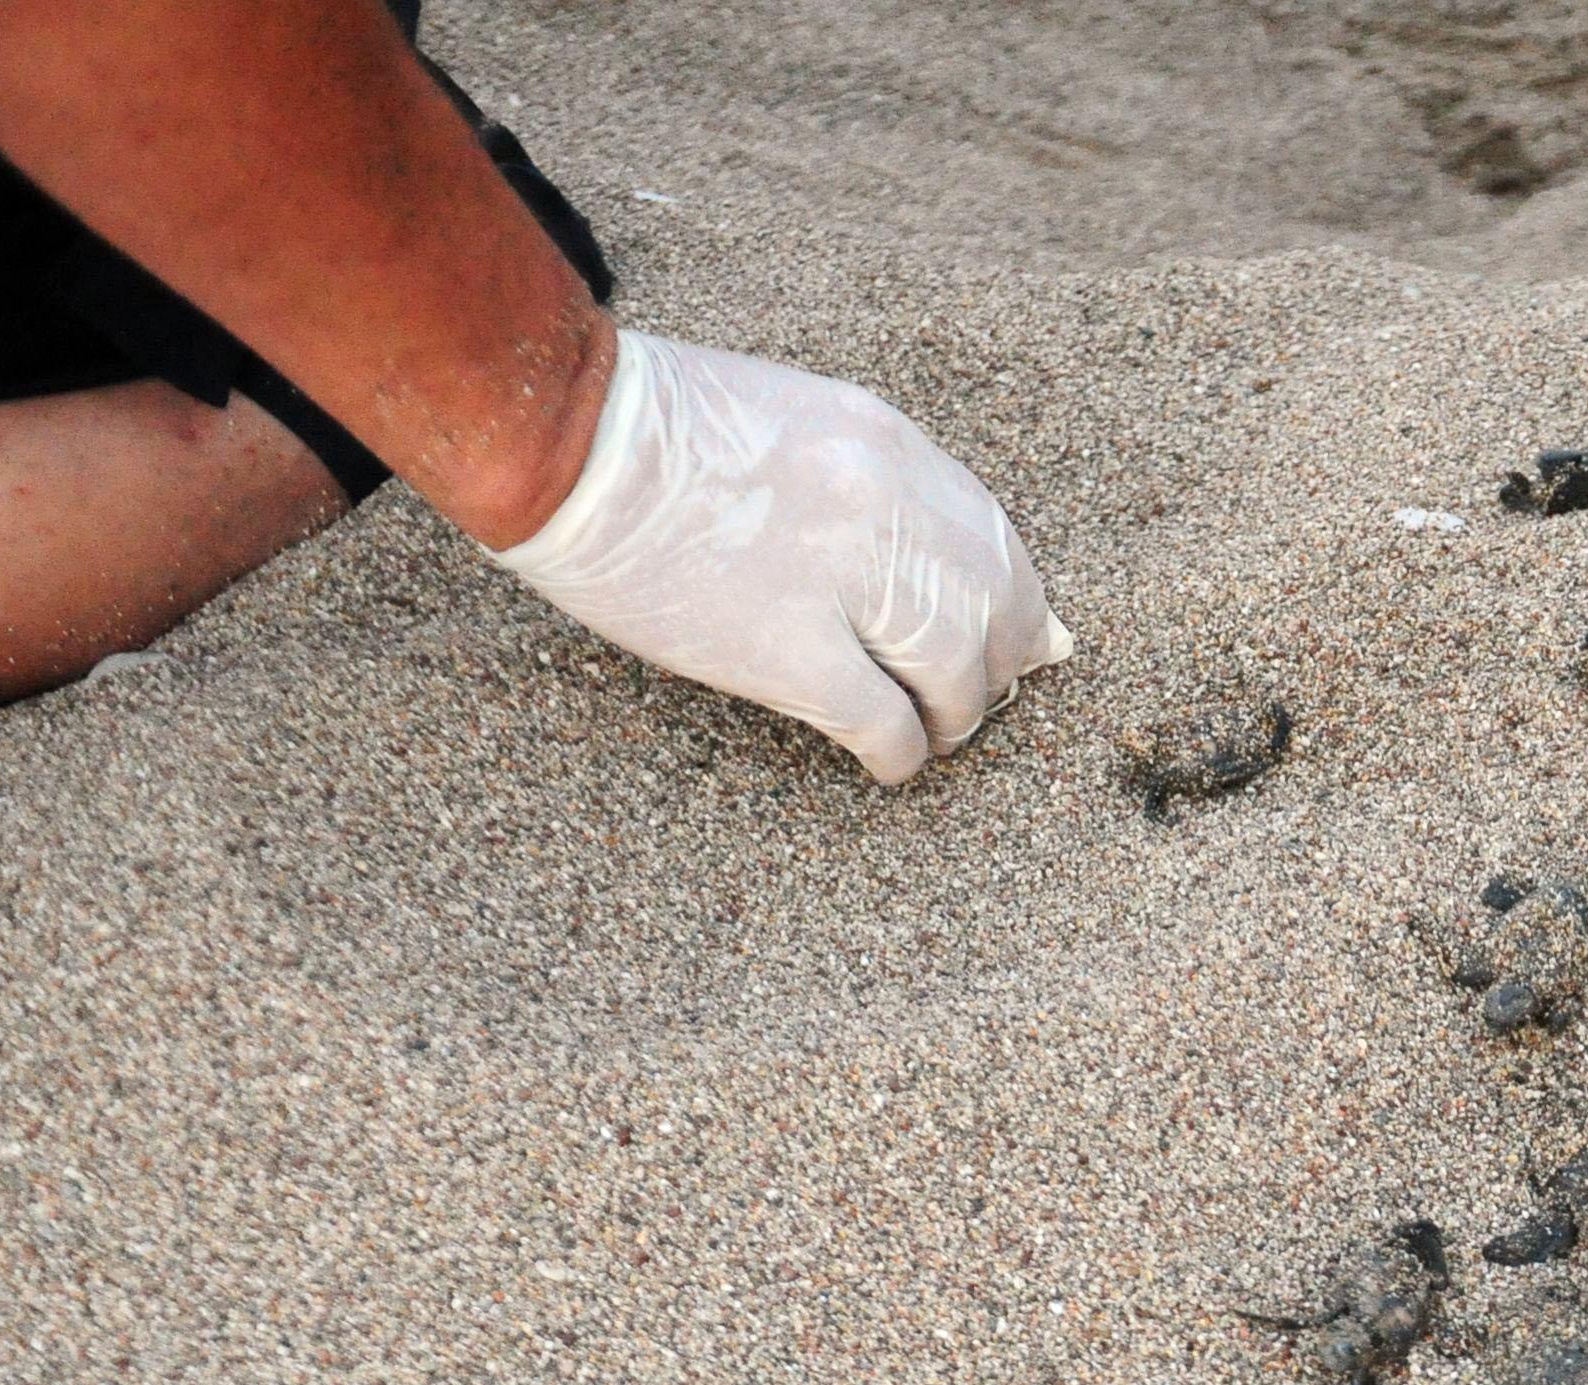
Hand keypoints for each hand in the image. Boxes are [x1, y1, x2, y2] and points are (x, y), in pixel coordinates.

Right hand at [490, 327, 1072, 783]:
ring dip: (955, 716)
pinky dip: (899, 754)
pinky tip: (887, 763)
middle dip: (999, 666)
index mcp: (881, 439)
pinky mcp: (788, 646)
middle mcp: (883, 501)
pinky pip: (884, 722)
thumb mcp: (788, 419)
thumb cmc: (649, 429)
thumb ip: (870, 481)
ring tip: (933, 732)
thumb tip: (941, 561)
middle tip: (977, 701)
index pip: (991, 534)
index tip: (1026, 639)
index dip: (1016, 599)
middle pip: (993, 606)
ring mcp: (841, 575)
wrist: (561, 436)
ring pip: (955, 671)